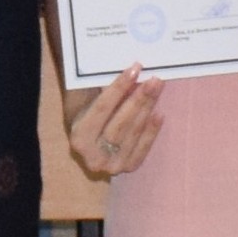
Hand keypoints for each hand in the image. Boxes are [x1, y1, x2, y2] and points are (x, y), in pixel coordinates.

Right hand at [64, 64, 168, 179]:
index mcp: (79, 137)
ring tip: (158, 88)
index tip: (134, 69)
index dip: (118, 88)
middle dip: (139, 99)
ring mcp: (112, 166)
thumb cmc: (84, 114)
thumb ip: (99, 88)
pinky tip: (159, 113)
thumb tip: (126, 71)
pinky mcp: (128, 167)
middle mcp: (94, 156)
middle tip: (153, 80)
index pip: (102, 109)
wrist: (86, 143)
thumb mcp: (84, 101)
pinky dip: (152, 130)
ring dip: (147, 109)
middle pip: (120, 123)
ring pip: (133, 134)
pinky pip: (144, 147)